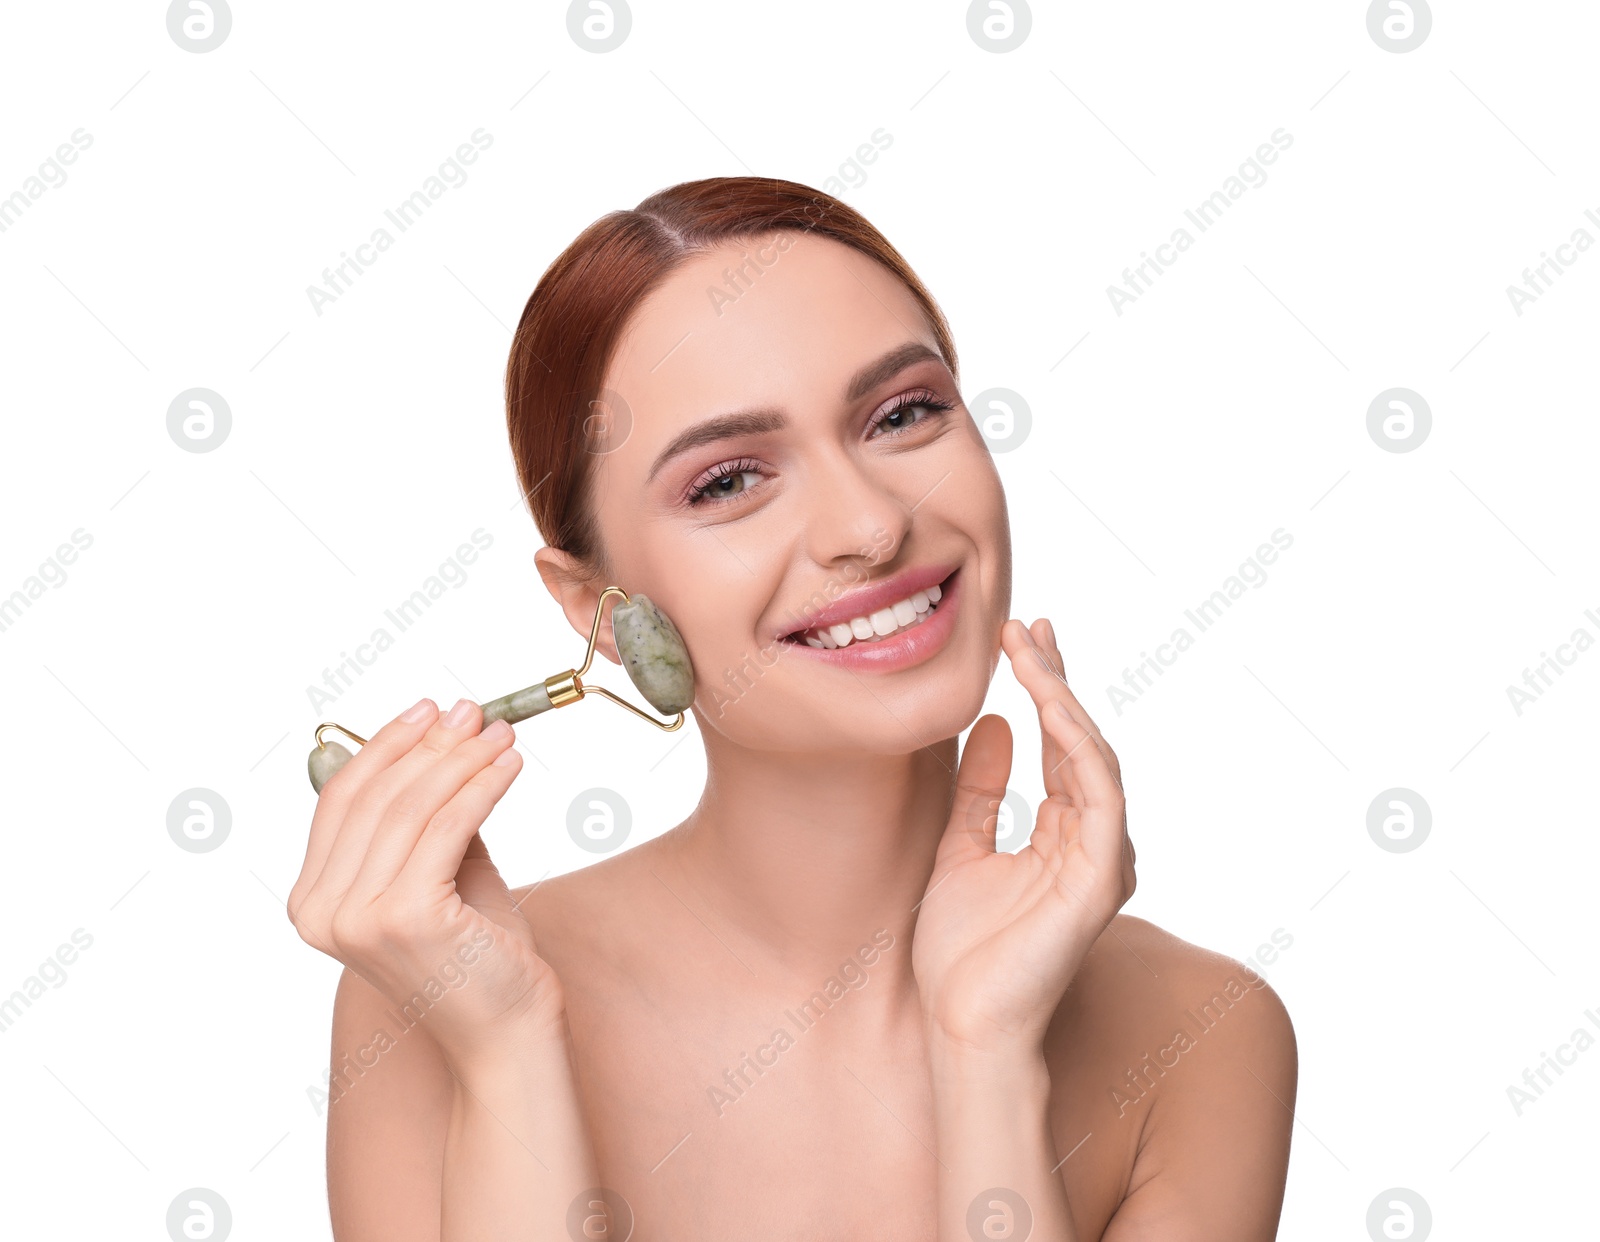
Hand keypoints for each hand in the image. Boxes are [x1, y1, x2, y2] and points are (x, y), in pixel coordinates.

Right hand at [287, 697, 563, 1072]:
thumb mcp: (442, 875)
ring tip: (501, 735)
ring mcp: (358, 919)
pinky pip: (448, 827)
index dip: (385, 746)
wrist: (506, 1035)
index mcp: (313, 903)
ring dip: (463, 759)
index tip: (428, 710)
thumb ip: (428, 820)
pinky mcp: (407, 917)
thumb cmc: (479, 959)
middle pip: (376, 797)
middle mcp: (322, 913)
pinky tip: (509, 766)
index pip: (341, 800)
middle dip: (430, 744)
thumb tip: (446, 742)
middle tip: (473, 712)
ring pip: (413, 807)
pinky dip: (482, 786)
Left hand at [913, 618, 1134, 1052]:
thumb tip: (996, 725)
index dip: (1045, 688)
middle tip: (1029, 625)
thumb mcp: (958, 847)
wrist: (961, 1021)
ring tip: (1031, 651)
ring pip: (1093, 757)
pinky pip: (1099, 794)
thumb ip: (980, 790)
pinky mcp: (1100, 876)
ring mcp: (1102, 858)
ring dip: (1063, 698)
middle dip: (1056, 678)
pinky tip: (1050, 705)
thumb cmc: (959, 951)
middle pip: (1080, 740)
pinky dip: (1078, 745)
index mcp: (1061, 835)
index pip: (1060, 745)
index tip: (1022, 637)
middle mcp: (1091, 841)